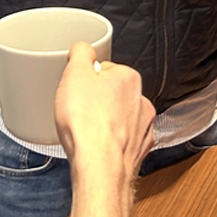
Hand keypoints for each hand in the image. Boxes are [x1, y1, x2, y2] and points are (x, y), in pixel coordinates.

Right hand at [55, 42, 154, 216]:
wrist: (99, 168)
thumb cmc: (87, 124)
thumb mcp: (74, 74)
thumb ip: (81, 53)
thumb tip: (83, 48)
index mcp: (128, 78)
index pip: (105, 69)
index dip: (86, 79)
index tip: (77, 88)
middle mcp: (141, 101)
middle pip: (113, 93)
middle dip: (96, 101)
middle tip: (78, 110)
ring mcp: (143, 128)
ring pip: (120, 118)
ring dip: (105, 122)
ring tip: (86, 131)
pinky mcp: (139, 151)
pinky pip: (123, 141)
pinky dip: (111, 143)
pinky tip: (97, 147)